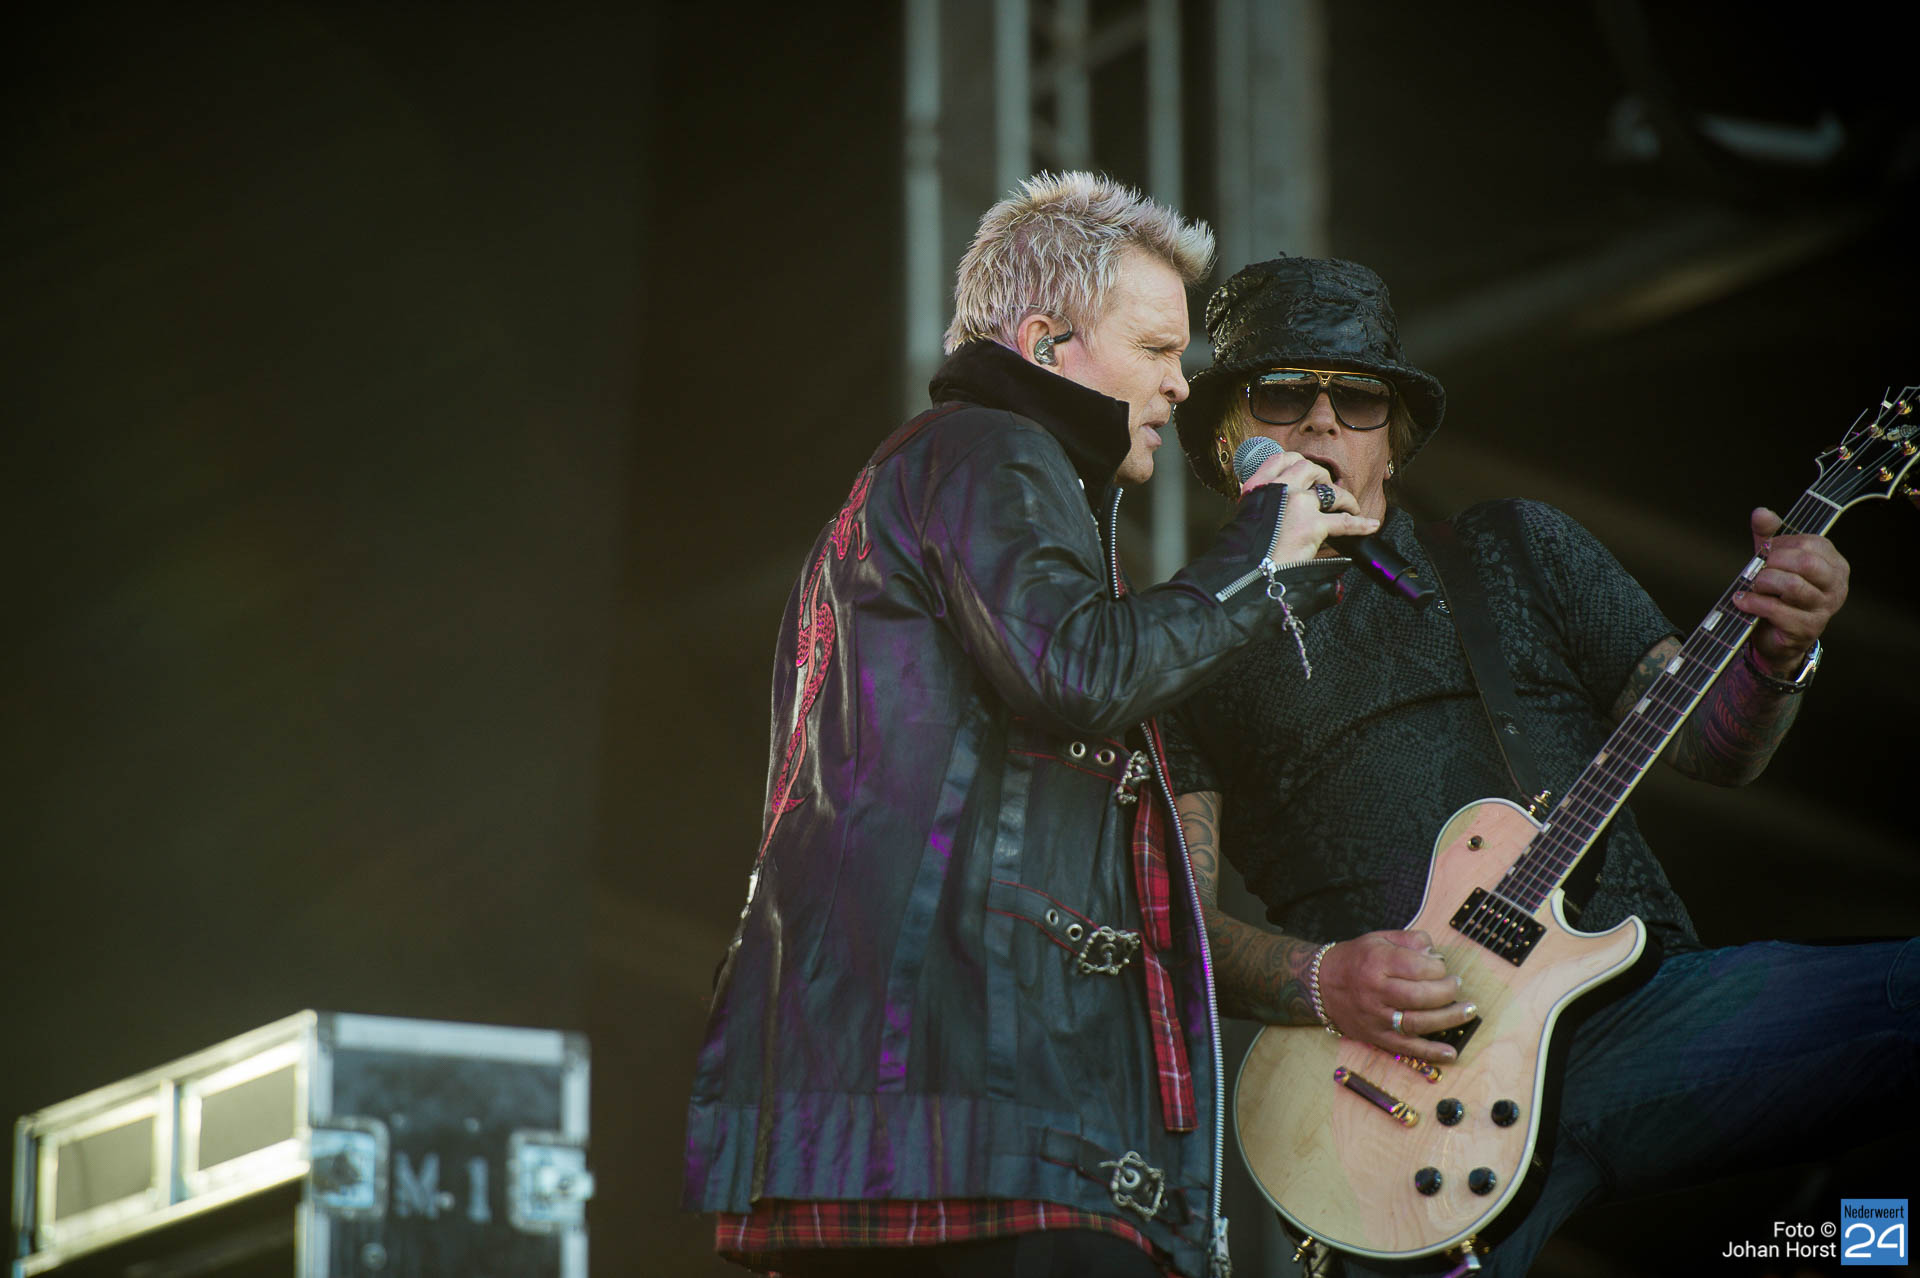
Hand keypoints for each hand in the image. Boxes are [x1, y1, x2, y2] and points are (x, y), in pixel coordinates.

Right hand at [1238, 447, 1379, 562]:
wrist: (1244, 573)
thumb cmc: (1243, 554)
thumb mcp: (1244, 520)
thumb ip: (1260, 509)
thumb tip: (1278, 513)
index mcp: (1257, 487)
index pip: (1280, 459)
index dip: (1296, 461)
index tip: (1305, 471)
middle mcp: (1278, 489)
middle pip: (1308, 468)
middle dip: (1323, 477)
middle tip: (1327, 491)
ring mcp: (1296, 504)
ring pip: (1330, 490)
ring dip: (1344, 498)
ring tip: (1349, 507)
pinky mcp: (1312, 525)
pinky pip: (1345, 521)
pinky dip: (1361, 523)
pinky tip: (1370, 525)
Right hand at [1319, 930, 1476, 1062]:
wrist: (1321, 985)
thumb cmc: (1355, 960)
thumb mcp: (1379, 938)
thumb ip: (1410, 940)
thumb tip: (1436, 954)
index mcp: (1377, 963)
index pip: (1418, 967)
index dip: (1438, 967)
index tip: (1441, 966)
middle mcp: (1375, 991)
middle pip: (1421, 996)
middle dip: (1447, 991)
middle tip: (1457, 986)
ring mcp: (1376, 1017)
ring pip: (1418, 1022)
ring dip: (1448, 1019)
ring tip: (1468, 1011)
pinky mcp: (1376, 1036)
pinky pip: (1406, 1048)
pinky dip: (1430, 1052)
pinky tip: (1451, 1053)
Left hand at [1732, 507, 1848, 675]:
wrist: (1774, 635)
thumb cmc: (1776, 593)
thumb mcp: (1772, 560)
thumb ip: (1768, 536)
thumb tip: (1761, 512)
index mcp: (1832, 562)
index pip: (1809, 543)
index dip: (1780, 545)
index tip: (1764, 552)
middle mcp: (1836, 585)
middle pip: (1806, 563)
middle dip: (1773, 563)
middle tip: (1757, 570)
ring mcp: (1825, 608)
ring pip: (1793, 587)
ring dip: (1764, 583)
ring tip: (1752, 586)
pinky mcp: (1808, 629)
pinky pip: (1779, 611)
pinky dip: (1754, 603)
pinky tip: (1742, 601)